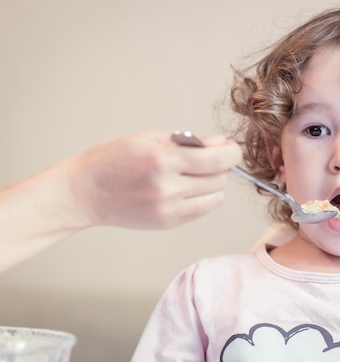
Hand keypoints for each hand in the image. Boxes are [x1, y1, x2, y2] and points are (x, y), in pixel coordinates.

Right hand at [66, 130, 241, 228]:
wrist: (85, 192)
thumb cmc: (112, 160)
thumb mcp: (148, 138)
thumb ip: (189, 141)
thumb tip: (220, 144)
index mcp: (162, 160)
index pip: (218, 159)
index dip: (232, 152)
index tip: (230, 148)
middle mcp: (168, 187)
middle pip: (220, 178)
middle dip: (220, 166)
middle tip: (208, 158)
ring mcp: (168, 208)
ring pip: (216, 196)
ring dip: (214, 183)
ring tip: (196, 175)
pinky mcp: (168, 222)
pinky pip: (203, 210)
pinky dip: (204, 198)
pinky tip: (188, 188)